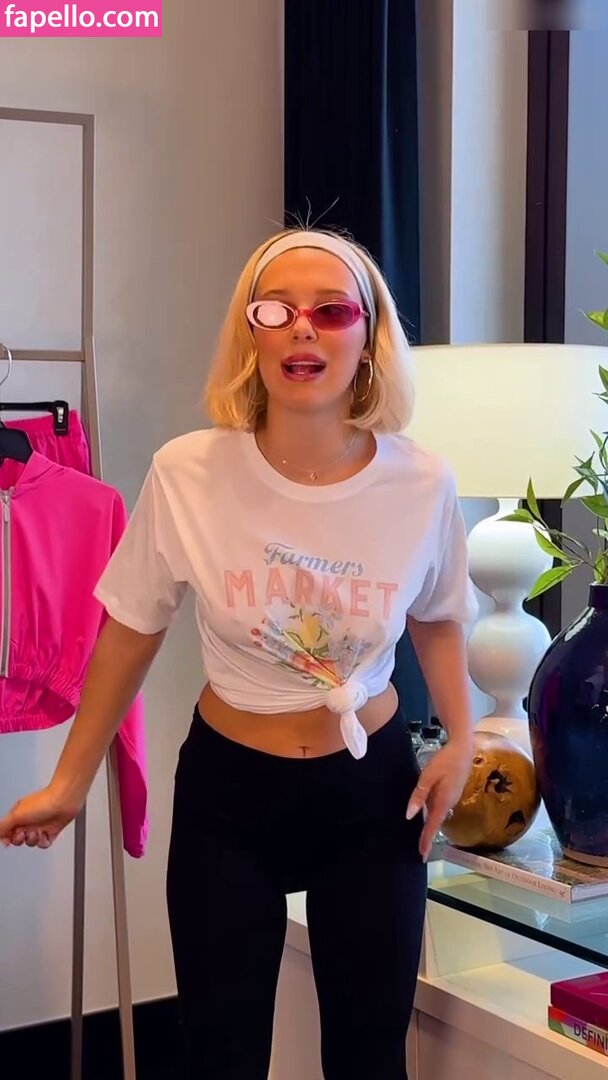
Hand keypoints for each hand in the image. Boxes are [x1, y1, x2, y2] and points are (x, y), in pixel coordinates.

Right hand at [0, 787, 79, 849]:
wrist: (65, 800)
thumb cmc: (43, 802)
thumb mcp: (17, 814)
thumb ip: (3, 826)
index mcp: (19, 813)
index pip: (7, 829)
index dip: (6, 837)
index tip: (7, 841)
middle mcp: (29, 819)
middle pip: (18, 838)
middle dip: (19, 839)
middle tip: (23, 834)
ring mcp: (40, 825)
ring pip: (30, 842)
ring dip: (32, 840)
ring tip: (37, 832)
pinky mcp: (51, 831)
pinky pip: (43, 844)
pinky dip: (43, 842)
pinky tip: (45, 835)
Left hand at [406, 739, 472, 861]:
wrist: (463, 749)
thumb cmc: (445, 761)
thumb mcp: (428, 776)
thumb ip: (419, 795)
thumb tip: (410, 815)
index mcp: (443, 802)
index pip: (433, 826)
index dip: (426, 841)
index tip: (422, 855)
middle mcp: (448, 804)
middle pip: (436, 824)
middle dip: (428, 838)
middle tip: (421, 852)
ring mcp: (451, 799)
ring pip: (438, 816)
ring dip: (430, 828)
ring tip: (422, 839)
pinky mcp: (450, 793)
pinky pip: (439, 808)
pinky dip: (433, 817)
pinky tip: (426, 817)